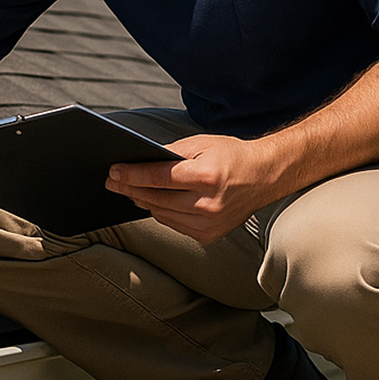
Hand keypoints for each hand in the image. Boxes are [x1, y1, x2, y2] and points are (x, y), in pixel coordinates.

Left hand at [106, 134, 287, 243]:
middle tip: (112, 181)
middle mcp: (209, 203)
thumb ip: (171, 153)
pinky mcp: (210, 235)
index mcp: (207, 176)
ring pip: (162, 214)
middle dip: (131, 189)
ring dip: (144, 201)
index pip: (159, 177)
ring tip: (129, 190)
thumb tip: (140, 161)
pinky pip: (174, 224)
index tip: (113, 172)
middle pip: (157, 198)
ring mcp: (210, 223)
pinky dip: (162, 212)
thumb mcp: (202, 144)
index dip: (133, 175)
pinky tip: (153, 201)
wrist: (265, 177)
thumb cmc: (232, 156)